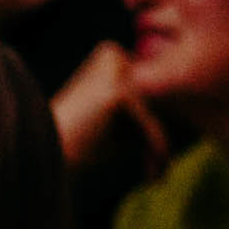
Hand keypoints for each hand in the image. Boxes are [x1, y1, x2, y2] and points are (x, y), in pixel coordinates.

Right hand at [51, 41, 168, 171]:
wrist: (39, 152)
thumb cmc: (76, 141)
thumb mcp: (116, 118)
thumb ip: (146, 108)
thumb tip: (189, 109)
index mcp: (111, 53)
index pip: (153, 84)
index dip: (154, 119)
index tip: (156, 154)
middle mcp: (113, 53)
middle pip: (158, 95)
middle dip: (157, 133)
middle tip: (158, 167)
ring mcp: (115, 71)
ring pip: (157, 110)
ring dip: (157, 145)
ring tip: (155, 174)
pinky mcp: (118, 92)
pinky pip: (151, 124)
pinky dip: (154, 149)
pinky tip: (153, 174)